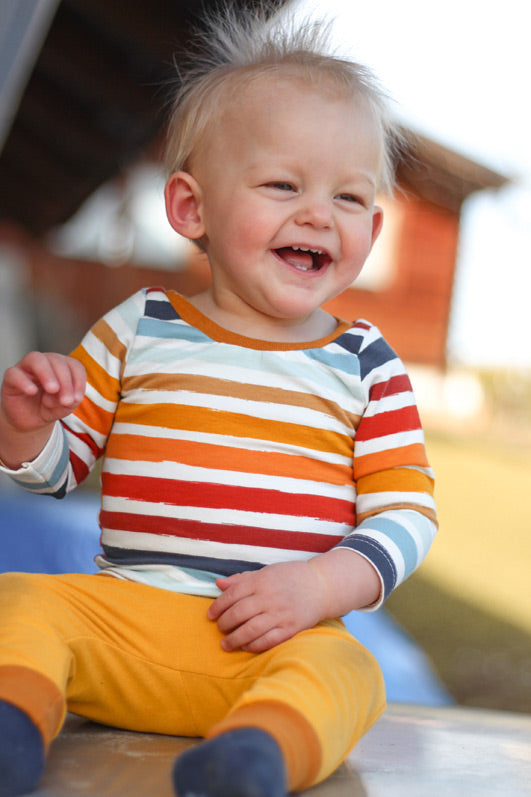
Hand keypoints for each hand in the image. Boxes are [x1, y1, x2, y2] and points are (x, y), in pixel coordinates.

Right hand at [1, 351, 85, 432]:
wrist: (30, 421)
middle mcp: (45, 363)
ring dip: (47, 373)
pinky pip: (15, 374)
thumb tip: (66, 397)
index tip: (77, 399)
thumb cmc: (49, 408)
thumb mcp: (64, 407)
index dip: (78, 380)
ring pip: (36, 359)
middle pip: (56, 360)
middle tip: (66, 400)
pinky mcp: (11, 378)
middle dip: (65, 381)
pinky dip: (24, 382)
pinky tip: (32, 391)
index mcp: (61, 367)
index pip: (73, 365)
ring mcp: (26, 368)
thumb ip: (69, 401)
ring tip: (53, 390)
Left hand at [207, 549, 380, 653]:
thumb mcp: (267, 572)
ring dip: (235, 639)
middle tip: (220, 628)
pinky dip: (254, 646)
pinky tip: (246, 647)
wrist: (322, 586)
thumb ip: (242, 579)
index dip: (218, 606)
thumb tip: (219, 584)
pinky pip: (268, 640)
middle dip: (224, 624)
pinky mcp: (291, 628)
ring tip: (226, 644)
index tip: (210, 615)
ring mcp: (280, 614)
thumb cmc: (292, 577)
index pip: (232, 595)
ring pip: (250, 630)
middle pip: (239, 613)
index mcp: (262, 581)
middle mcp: (269, 598)